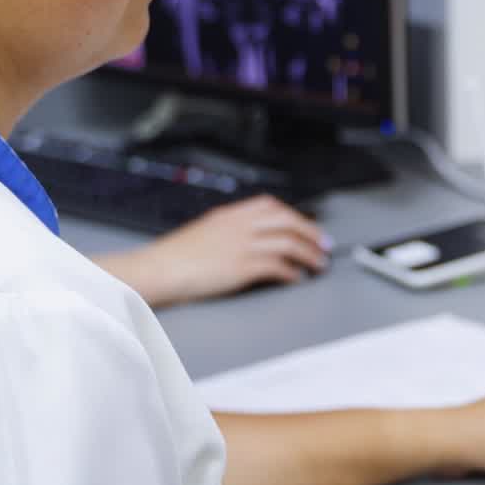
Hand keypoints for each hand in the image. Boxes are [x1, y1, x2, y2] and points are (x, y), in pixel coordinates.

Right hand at [94, 195, 329, 307]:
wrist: (159, 268)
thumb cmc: (176, 256)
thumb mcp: (206, 231)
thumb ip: (230, 230)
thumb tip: (251, 239)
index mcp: (231, 214)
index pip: (272, 206)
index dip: (295, 216)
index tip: (308, 225)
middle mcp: (240, 225)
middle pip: (287, 221)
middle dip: (311, 232)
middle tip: (324, 245)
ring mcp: (243, 245)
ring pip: (288, 243)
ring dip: (308, 254)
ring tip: (318, 264)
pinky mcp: (242, 266)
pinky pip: (277, 266)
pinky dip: (291, 272)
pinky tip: (297, 279)